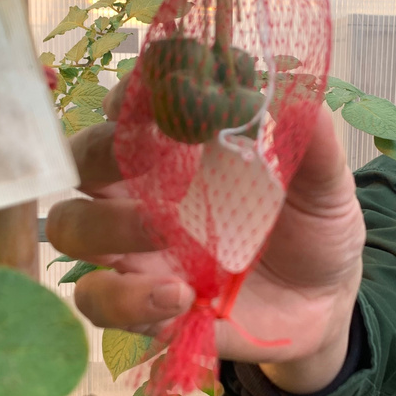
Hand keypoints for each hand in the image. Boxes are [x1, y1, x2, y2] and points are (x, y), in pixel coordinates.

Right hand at [46, 79, 365, 392]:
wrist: (324, 304)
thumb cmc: (312, 228)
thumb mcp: (325, 183)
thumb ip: (313, 141)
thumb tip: (297, 90)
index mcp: (179, 151)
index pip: (128, 109)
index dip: (130, 96)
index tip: (155, 93)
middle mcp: (142, 193)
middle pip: (81, 162)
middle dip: (100, 153)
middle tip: (151, 163)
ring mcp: (135, 250)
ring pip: (70, 228)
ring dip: (108, 226)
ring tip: (166, 233)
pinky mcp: (142, 305)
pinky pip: (100, 300)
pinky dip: (129, 297)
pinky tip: (181, 296)